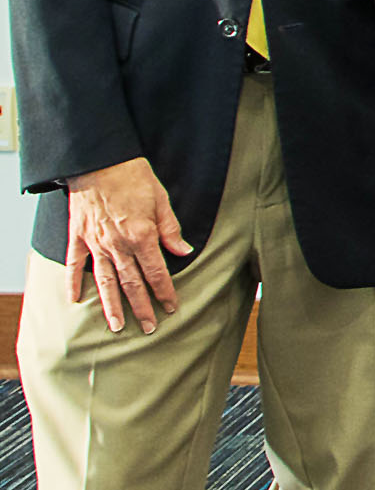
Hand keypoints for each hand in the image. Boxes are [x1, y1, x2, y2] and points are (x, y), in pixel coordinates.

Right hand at [64, 157, 190, 333]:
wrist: (99, 161)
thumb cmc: (133, 177)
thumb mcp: (161, 199)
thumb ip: (171, 229)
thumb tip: (185, 252)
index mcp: (142, 235)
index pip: (156, 272)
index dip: (165, 291)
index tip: (172, 306)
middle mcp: (117, 244)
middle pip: (131, 283)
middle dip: (142, 307)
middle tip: (150, 327)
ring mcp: (95, 243)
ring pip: (104, 281)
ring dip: (112, 305)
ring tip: (117, 327)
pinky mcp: (78, 237)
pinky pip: (74, 266)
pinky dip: (73, 284)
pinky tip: (74, 301)